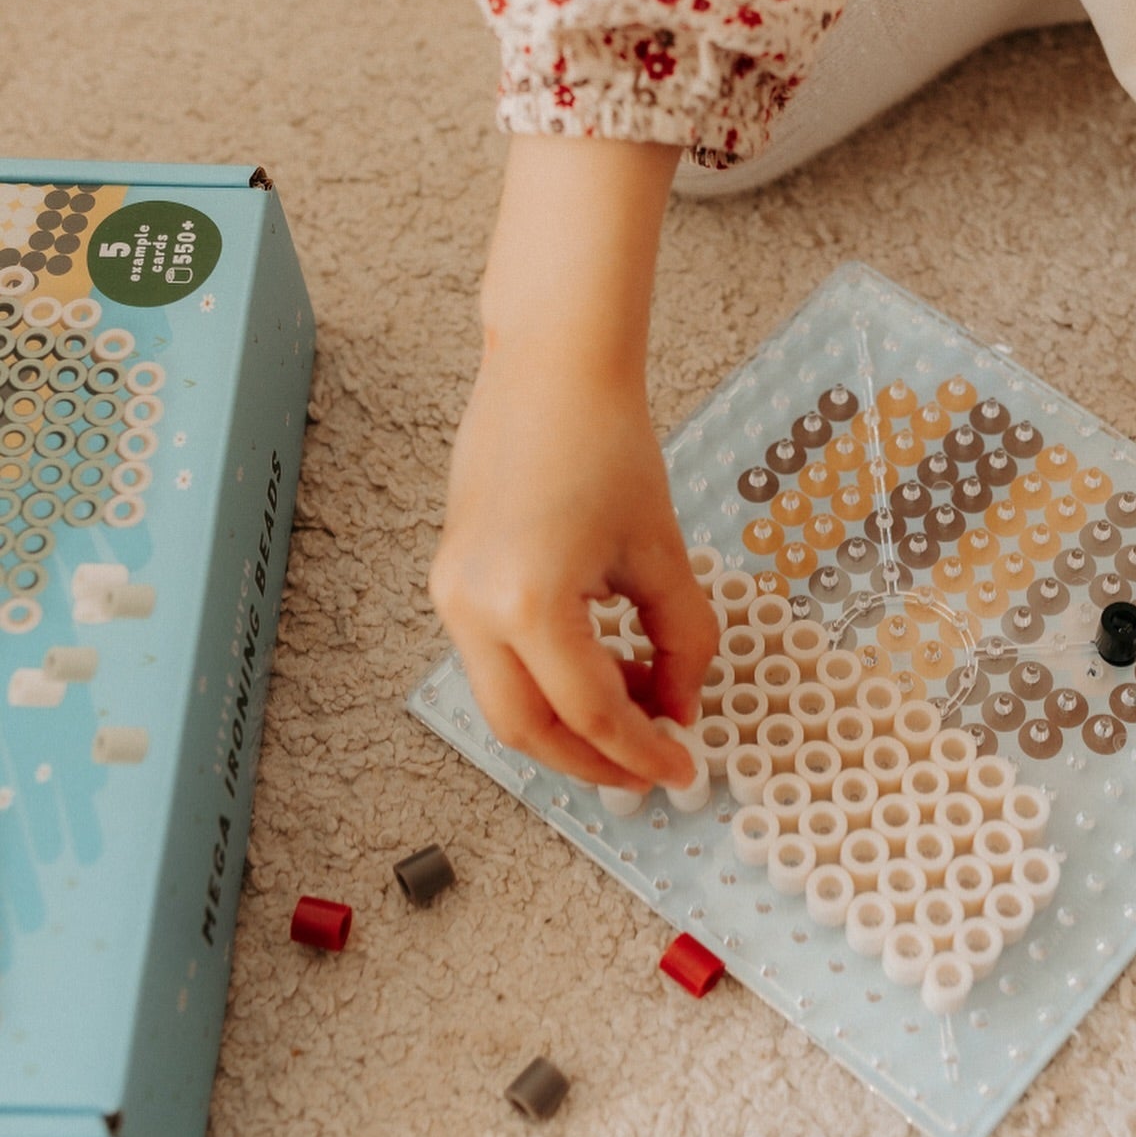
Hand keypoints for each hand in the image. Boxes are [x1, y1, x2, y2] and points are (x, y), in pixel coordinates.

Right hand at [430, 344, 715, 790]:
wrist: (550, 369)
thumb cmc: (604, 440)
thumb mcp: (662, 555)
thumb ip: (682, 645)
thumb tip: (681, 712)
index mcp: (528, 600)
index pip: (590, 713)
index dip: (642, 751)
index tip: (682, 766)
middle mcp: (474, 606)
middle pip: (529, 731)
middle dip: (595, 761)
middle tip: (651, 767)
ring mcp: (453, 597)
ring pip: (507, 705)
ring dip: (572, 723)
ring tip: (641, 705)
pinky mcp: (453, 585)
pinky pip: (498, 664)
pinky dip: (550, 684)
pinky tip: (607, 667)